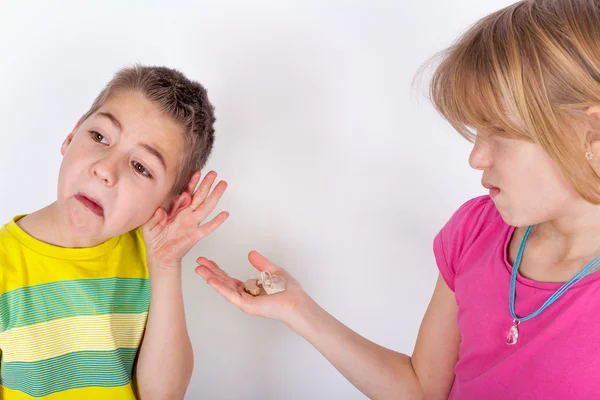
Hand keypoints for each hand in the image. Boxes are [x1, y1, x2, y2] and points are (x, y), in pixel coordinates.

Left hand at [143, 171, 228, 268]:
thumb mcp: (148, 224)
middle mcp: (187, 214)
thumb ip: (154, 217)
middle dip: (206, 184)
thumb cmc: (154, 239)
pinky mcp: (195, 235)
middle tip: (213, 174)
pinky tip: (225, 214)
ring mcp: (192, 224)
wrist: (159, 255)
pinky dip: (217, 221)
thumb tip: (161, 210)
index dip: (192, 183)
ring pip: (206, 207)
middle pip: (199, 196)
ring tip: (222, 185)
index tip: (196, 173)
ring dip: (215, 196)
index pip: (186, 192)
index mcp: (177, 209)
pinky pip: (208, 227)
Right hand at [195, 251, 311, 325]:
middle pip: (223, 282)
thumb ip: (260, 263)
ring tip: (198, 269)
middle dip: (210, 272)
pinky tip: (210, 279)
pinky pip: (230, 294)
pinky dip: (219, 286)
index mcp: (249, 289)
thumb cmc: (288, 290)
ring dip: (210, 278)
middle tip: (198, 262)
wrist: (297, 302)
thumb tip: (250, 253)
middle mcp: (245, 295)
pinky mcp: (246, 305)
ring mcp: (244, 301)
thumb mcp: (272, 271)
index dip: (217, 269)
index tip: (207, 261)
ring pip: (223, 287)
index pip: (229, 278)